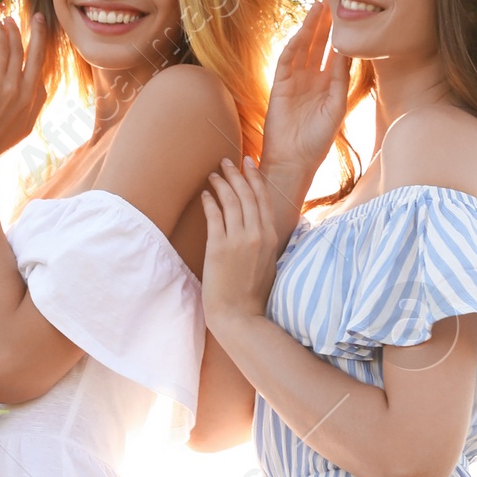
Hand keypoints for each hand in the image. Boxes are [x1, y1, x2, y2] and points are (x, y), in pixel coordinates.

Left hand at [0, 16, 48, 176]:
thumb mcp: (25, 126)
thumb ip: (35, 102)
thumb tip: (40, 82)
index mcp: (30, 97)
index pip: (38, 58)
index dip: (38, 36)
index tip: (37, 20)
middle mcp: (17, 89)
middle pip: (20, 49)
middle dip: (16, 29)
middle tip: (10, 18)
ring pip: (3, 48)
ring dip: (1, 31)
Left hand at [201, 158, 283, 336]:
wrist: (240, 316)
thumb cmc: (251, 294)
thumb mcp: (267, 263)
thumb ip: (265, 241)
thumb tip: (260, 226)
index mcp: (271, 237)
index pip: (263, 198)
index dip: (255, 177)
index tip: (248, 162)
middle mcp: (257, 234)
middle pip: (247, 194)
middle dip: (236, 173)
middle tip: (226, 161)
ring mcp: (239, 240)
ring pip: (231, 200)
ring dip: (221, 183)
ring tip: (213, 175)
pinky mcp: (219, 248)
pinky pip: (214, 215)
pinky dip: (209, 201)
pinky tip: (204, 195)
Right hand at [258, 1, 352, 202]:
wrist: (294, 160)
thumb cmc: (318, 140)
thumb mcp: (336, 107)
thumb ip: (341, 79)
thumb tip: (347, 52)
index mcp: (328, 84)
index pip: (335, 53)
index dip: (341, 34)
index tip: (350, 14)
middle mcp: (312, 79)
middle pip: (319, 44)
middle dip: (325, 23)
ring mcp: (295, 80)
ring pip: (303, 47)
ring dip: (310, 28)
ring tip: (318, 7)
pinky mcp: (279, 85)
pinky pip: (286, 61)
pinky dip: (293, 47)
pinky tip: (301, 33)